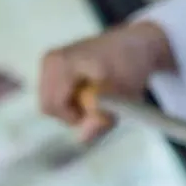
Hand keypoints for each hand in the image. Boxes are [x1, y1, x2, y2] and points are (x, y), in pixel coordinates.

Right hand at [38, 22, 174, 140]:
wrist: (137, 44)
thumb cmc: (131, 68)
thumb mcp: (124, 97)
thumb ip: (102, 119)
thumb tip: (82, 140)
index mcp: (62, 62)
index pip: (53, 106)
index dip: (76, 118)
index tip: (102, 112)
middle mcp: (50, 60)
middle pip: (48, 106)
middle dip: (73, 113)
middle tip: (101, 105)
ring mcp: (49, 62)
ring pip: (51, 103)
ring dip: (74, 107)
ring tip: (99, 94)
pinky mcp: (52, 67)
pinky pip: (56, 96)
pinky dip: (73, 99)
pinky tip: (91, 88)